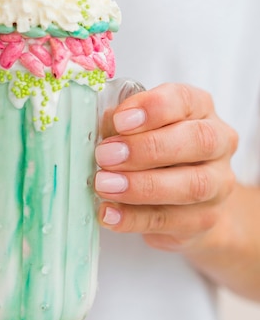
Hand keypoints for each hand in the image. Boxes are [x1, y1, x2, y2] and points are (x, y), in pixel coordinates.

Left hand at [94, 83, 238, 251]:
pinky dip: (135, 218)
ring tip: (105, 185)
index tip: (119, 120)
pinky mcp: (206, 219)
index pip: (184, 99)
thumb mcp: (137, 128)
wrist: (185, 201)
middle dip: (147, 148)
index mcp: (199, 108)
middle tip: (106, 155)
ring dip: (141, 186)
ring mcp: (217, 183)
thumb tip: (100, 126)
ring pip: (191, 185)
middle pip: (197, 140)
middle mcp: (218, 142)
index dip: (153, 108)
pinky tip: (109, 213)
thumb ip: (121, 124)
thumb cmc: (154, 151)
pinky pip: (172, 220)